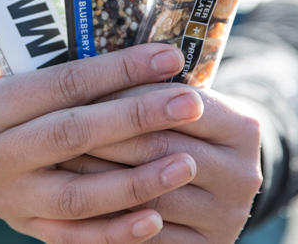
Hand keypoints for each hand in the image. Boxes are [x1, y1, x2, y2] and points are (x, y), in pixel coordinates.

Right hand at [0, 44, 205, 242]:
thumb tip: (148, 54)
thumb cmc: (9, 88)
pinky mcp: (25, 227)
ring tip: (187, 163)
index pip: (62, 85)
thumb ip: (68, 63)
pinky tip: (157, 218)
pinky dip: (117, 231)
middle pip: (73, 137)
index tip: (169, 59)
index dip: (120, 71)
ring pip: (78, 196)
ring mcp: (6, 199)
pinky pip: (76, 236)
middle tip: (190, 104)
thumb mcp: (20, 66)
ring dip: (137, 181)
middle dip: (137, 119)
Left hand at [59, 86, 262, 242]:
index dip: (125, 96)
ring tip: (58, 162)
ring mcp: (226, 216)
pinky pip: (149, 238)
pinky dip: (110, 221)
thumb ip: (153, 93)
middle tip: (54, 126)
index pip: (175, 103)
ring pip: (149, 194)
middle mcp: (243, 174)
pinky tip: (76, 204)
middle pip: (160, 148)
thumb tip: (94, 71)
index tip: (81, 89)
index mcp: (243, 128)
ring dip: (99, 178)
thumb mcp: (182, 108)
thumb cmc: (184, 133)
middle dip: (104, 136)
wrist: (214, 190)